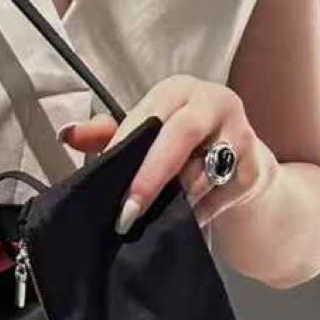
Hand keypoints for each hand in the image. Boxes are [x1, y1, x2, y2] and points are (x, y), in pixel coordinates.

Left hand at [59, 73, 277, 235]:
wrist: (241, 168)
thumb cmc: (181, 149)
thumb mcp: (145, 136)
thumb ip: (108, 135)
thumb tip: (67, 134)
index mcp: (179, 91)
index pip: (148, 116)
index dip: (124, 147)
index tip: (103, 178)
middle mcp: (214, 103)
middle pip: (180, 135)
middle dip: (149, 178)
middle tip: (125, 215)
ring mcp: (239, 136)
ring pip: (200, 174)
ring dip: (173, 204)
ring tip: (151, 224)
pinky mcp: (253, 171)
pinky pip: (217, 201)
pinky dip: (196, 218)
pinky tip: (182, 227)